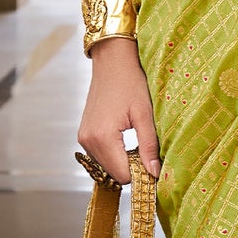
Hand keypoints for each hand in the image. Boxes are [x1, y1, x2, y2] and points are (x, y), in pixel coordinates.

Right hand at [77, 38, 160, 179]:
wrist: (112, 61)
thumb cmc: (130, 81)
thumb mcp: (145, 113)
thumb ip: (149, 145)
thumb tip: (154, 173)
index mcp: (102, 137)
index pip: (123, 175)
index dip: (141, 173)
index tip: (154, 164)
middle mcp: (88, 141)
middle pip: (113, 174)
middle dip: (132, 168)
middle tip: (147, 151)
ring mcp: (83, 138)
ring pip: (106, 167)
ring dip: (123, 162)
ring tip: (136, 141)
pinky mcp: (83, 134)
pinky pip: (100, 156)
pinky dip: (114, 154)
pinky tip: (125, 139)